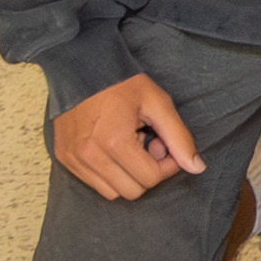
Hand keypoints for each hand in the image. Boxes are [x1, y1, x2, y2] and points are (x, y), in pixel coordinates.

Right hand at [50, 74, 201, 201]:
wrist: (82, 69)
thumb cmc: (123, 84)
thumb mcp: (158, 103)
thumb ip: (179, 137)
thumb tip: (197, 168)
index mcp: (114, 141)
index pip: (150, 178)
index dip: (167, 165)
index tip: (165, 145)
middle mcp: (90, 156)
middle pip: (132, 191)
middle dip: (148, 172)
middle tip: (148, 144)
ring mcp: (74, 159)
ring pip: (112, 192)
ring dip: (127, 175)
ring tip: (130, 145)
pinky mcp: (64, 159)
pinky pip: (93, 183)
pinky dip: (109, 173)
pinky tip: (113, 148)